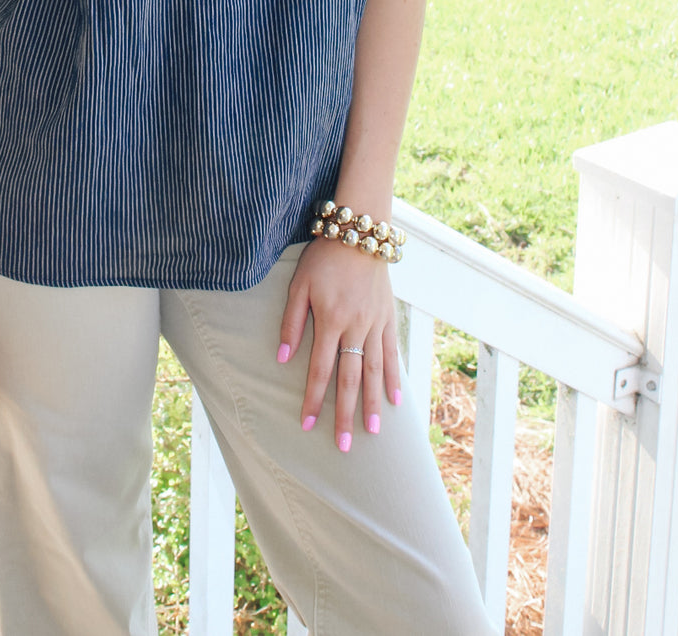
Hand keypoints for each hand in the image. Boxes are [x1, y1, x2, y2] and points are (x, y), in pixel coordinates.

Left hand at [278, 239, 400, 450]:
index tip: (306, 425)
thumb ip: (291, 321)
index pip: (319, 370)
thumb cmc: (323, 257)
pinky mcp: (389, 318)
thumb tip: (282, 357)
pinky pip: (392, 353)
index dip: (312, 399)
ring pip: (374, 371)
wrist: (360, 232)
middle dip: (344, 414)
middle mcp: (355, 328)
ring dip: (371, 404)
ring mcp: (375, 324)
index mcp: (329, 321)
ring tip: (371, 432)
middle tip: (342, 446)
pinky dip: (393, 377)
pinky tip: (395, 400)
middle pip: (349, 379)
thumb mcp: (299, 284)